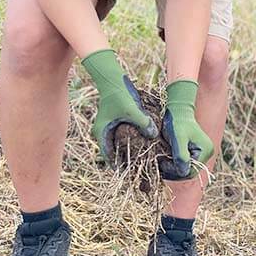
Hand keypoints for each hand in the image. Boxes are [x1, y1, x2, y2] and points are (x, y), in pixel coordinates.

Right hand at [82, 49, 157, 164]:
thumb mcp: (132, 110)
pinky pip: (122, 136)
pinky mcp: (114, 122)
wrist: (113, 79)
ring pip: (118, 145)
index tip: (130, 175)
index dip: (119, 167)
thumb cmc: (119, 95)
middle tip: (139, 171)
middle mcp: (103, 132)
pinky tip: (142, 145)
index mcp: (101, 133)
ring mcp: (108, 127)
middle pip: (113, 152)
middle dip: (125, 161)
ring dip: (128, 152)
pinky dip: (130, 142)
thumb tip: (153, 135)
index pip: (109, 157)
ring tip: (142, 161)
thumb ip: (143, 123)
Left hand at [159, 80, 214, 179]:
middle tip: (161, 163)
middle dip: (173, 170)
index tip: (162, 164)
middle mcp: (207, 153)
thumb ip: (181, 155)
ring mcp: (202, 153)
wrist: (178, 111)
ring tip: (162, 160)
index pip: (190, 171)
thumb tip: (183, 172)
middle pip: (188, 172)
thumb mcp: (178, 139)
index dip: (175, 171)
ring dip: (173, 167)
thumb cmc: (177, 123)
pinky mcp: (196, 152)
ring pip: (185, 169)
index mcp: (206, 151)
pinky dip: (175, 163)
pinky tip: (166, 159)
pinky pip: (185, 163)